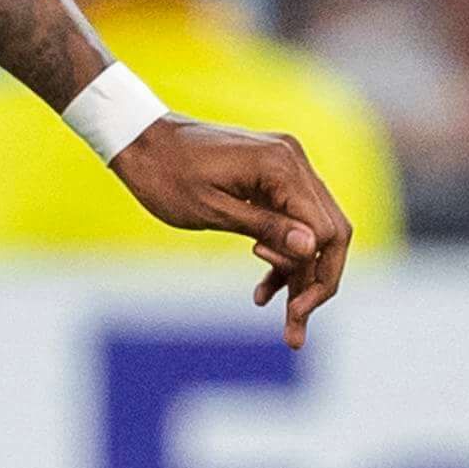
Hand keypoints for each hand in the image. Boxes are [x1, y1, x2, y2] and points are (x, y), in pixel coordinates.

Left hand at [111, 116, 356, 345]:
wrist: (139, 140)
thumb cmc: (166, 175)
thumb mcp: (212, 211)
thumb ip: (265, 228)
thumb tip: (311, 248)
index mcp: (281, 167)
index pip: (326, 232)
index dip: (318, 278)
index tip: (295, 312)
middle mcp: (292, 160)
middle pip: (329, 232)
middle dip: (316, 283)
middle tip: (295, 327)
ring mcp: (284, 164)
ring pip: (311, 229)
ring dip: (299, 275)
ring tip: (284, 323)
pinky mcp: (271, 173)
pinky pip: (290, 217)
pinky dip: (281, 252)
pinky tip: (264, 291)